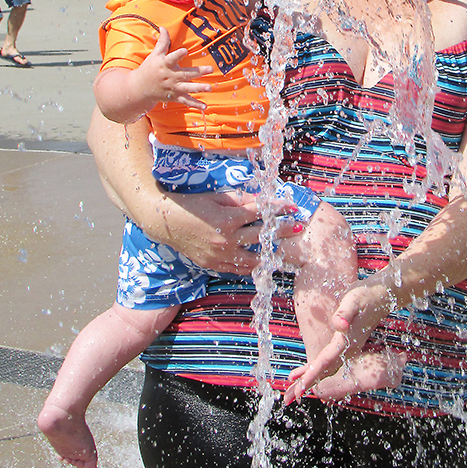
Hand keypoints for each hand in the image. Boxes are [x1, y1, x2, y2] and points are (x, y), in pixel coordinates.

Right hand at [134, 27, 212, 108]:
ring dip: (199, 88)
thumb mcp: (154, 55)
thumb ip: (162, 42)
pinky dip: (195, 105)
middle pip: (186, 74)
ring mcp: (173, 88)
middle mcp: (170, 77)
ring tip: (210, 87)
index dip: (178, 55)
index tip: (184, 51)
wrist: (139, 88)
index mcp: (165, 65)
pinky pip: (186, 101)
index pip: (171, 59)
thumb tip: (163, 27)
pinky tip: (205, 107)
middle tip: (211, 69)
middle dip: (198, 72)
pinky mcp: (174, 96)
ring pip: (187, 88)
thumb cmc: (149, 68)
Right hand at [157, 189, 306, 274]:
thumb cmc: (194, 205)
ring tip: (286, 251)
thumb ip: (241, 201)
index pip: (260, 213)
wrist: (168, 223)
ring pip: (254, 259)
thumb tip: (262, 201)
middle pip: (262, 236)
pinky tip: (263, 262)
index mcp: (228, 219)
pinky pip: (238, 269)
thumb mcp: (218, 198)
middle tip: (299, 226)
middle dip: (283, 230)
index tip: (292, 206)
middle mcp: (227, 240)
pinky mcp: (214, 266)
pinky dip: (252, 266)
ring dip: (271, 254)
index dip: (278, 208)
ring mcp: (221, 256)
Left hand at [285, 274, 396, 401]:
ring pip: (325, 369)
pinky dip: (315, 368)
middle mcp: (346, 349)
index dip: (311, 376)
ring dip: (309, 380)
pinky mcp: (344, 344)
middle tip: (287, 399)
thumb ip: (345, 313)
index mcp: (345, 342)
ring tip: (292, 391)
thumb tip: (339, 325)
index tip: (299, 390)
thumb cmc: (365, 296)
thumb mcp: (353, 300)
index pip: (324, 362)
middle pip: (323, 371)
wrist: (380, 296)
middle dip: (305, 385)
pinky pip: (328, 361)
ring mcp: (346, 349)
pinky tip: (306, 371)